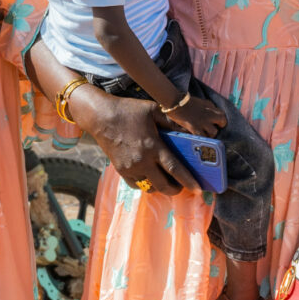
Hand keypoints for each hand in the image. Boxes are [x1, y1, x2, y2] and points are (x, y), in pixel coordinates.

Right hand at [66, 84, 192, 194]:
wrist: (100, 116)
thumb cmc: (128, 111)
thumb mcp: (154, 110)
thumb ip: (172, 122)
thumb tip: (189, 131)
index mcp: (153, 147)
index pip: (175, 169)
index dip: (188, 180)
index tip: (198, 189)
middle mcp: (142, 161)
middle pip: (163, 185)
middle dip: (175, 189)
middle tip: (182, 186)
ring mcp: (130, 168)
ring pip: (149, 187)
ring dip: (160, 186)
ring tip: (167, 180)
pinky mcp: (120, 170)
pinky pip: (136, 184)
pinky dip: (146, 183)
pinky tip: (151, 176)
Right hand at [162, 90, 228, 136]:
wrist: (175, 102)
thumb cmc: (185, 102)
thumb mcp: (201, 102)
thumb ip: (208, 107)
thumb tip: (213, 114)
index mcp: (210, 106)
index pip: (222, 113)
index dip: (221, 119)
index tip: (217, 123)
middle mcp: (209, 113)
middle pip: (222, 121)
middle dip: (220, 126)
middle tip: (214, 128)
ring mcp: (202, 121)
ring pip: (214, 132)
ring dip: (210, 135)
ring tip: (206, 134)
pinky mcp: (195, 128)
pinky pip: (203, 137)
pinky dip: (202, 138)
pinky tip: (198, 137)